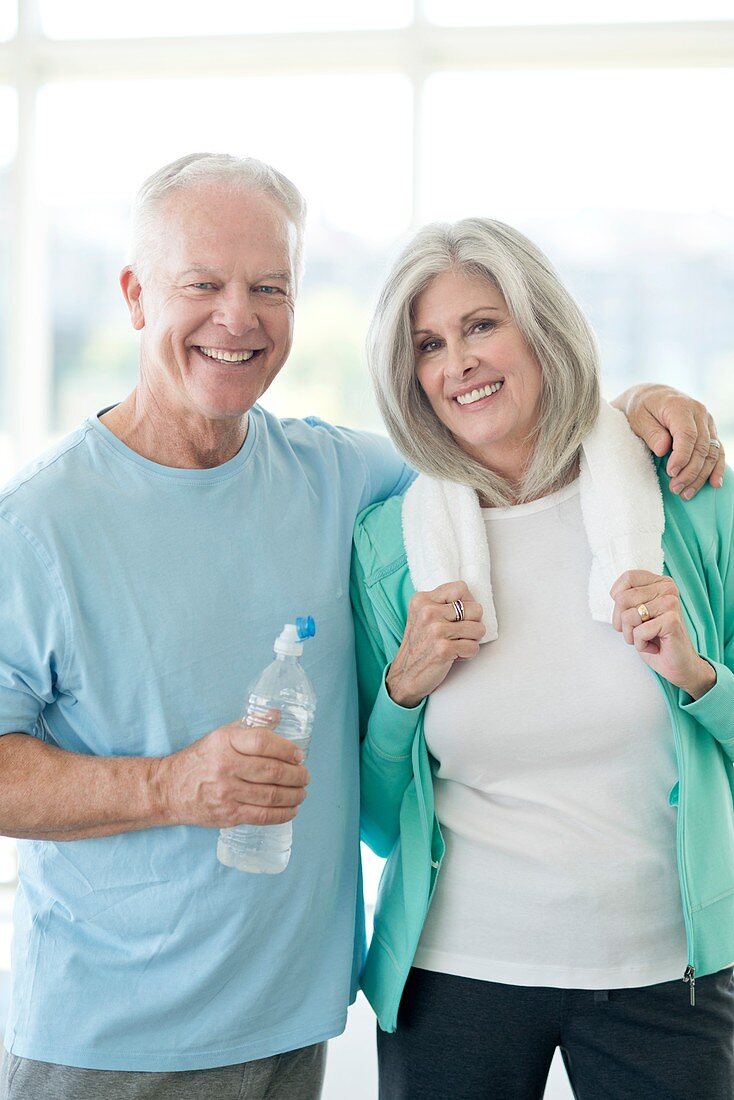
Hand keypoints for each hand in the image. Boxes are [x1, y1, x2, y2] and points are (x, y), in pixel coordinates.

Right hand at [153, 719, 310, 828]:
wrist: (168, 789)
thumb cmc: (199, 759)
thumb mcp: (220, 735)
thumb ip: (250, 726)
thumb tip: (278, 715)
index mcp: (225, 742)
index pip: (263, 742)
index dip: (287, 749)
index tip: (299, 755)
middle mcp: (226, 766)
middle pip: (272, 771)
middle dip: (296, 775)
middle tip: (305, 775)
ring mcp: (227, 793)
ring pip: (271, 795)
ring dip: (294, 795)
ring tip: (302, 792)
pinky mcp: (228, 814)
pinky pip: (262, 816)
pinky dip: (282, 814)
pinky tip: (292, 809)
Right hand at [386, 581, 483, 707]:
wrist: (405, 675)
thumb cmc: (419, 646)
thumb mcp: (422, 616)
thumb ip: (441, 604)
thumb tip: (471, 600)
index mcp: (422, 600)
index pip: (461, 588)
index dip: (467, 602)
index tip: (461, 615)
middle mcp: (428, 612)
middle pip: (476, 608)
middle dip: (473, 624)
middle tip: (460, 633)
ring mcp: (435, 630)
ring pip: (478, 629)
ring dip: (472, 640)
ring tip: (457, 644)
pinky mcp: (443, 649)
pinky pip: (473, 647)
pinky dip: (468, 654)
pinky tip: (454, 655)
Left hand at [610, 570, 715, 698]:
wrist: (678, 664)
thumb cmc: (655, 639)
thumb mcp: (636, 614)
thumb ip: (628, 599)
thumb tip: (614, 594)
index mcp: (660, 582)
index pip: (627, 577)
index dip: (618, 599)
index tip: (630, 614)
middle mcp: (668, 589)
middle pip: (622, 599)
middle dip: (622, 622)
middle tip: (639, 632)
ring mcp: (671, 604)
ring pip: (627, 616)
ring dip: (631, 635)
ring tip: (647, 638)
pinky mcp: (671, 621)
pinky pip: (638, 632)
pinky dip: (641, 645)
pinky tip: (655, 646)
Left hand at [613, 384, 724, 497]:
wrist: (651, 396)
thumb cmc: (641, 407)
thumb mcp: (637, 417)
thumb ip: (651, 432)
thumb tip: (663, 449)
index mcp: (680, 406)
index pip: (687, 435)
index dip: (681, 457)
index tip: (671, 473)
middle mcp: (699, 413)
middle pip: (701, 447)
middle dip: (690, 472)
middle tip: (675, 489)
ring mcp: (707, 422)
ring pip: (711, 452)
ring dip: (701, 475)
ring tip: (686, 493)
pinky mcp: (709, 431)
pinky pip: (716, 450)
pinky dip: (716, 468)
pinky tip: (714, 483)